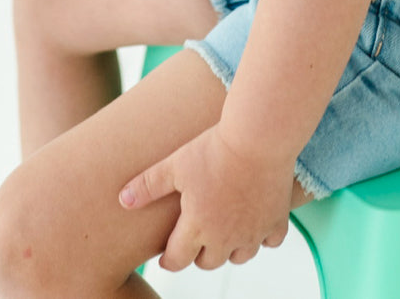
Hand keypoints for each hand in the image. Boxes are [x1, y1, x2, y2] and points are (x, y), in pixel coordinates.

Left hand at [118, 122, 294, 272]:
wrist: (258, 136)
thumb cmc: (214, 148)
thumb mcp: (175, 163)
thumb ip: (149, 185)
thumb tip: (123, 199)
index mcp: (197, 226)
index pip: (177, 260)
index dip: (168, 259)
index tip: (166, 255)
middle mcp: (225, 237)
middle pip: (209, 263)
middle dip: (199, 254)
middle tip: (195, 238)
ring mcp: (253, 231)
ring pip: (240, 257)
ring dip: (230, 249)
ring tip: (224, 232)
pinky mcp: (277, 220)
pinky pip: (270, 242)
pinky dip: (263, 236)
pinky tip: (255, 221)